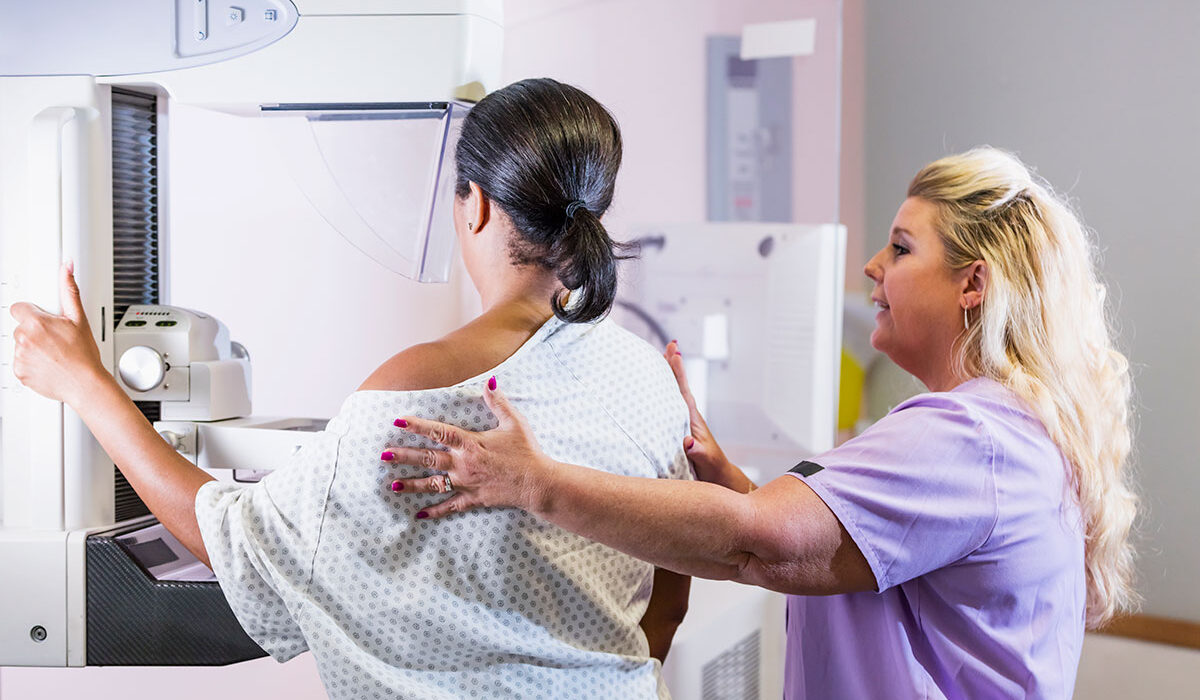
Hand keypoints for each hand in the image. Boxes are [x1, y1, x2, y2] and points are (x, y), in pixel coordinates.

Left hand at [10, 262, 105, 405]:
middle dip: (34, 331)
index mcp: (36, 323)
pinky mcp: (19, 372)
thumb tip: (66, 269)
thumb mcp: (79, 319)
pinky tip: (47, 364)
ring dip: (32, 348)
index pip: (18, 308)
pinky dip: (30, 364)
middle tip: (54, 339)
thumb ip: (69, 291)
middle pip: (20, 328)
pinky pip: (20, 363)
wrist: (85, 385)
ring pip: (20, 345)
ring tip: (53, 353)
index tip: (41, 320)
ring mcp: (20, 356)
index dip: (31, 313)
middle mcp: (24, 339)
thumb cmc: (84, 355)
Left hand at [383, 378, 555, 518]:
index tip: (398, 421)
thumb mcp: (514, 422)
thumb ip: (498, 402)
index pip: (439, 432)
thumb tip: (490, 381)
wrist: (537, 483)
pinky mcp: (473, 498)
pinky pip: (450, 506)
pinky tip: (419, 514)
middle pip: (428, 459)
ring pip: (433, 484)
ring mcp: (467, 483)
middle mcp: (463, 464)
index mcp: (471, 443)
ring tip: (393, 485)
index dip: (418, 426)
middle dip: (404, 456)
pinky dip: (435, 511)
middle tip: (384, 455)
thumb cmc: (527, 451)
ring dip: (412, 484)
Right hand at [664, 340, 734, 484]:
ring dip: (668, 376)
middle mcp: (688, 417)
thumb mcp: (704, 460)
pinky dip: (663, 394)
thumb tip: (689, 442)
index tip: (675, 352)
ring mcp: (684, 422)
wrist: (718, 477)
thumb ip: (697, 451)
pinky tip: (654, 391)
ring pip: (673, 394)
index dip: (678, 371)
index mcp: (693, 419)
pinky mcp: (679, 429)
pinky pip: (668, 406)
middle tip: (670, 345)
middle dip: (674, 366)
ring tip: (661, 358)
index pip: (683, 391)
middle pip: (678, 386)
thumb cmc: (711, 469)